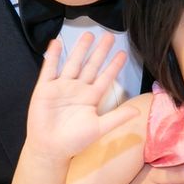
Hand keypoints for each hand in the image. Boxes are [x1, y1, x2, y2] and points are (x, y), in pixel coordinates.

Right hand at [26, 34, 137, 158]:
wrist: (50, 148)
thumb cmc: (75, 140)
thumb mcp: (99, 128)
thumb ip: (117, 117)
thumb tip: (138, 111)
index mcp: (91, 97)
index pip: (105, 77)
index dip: (114, 66)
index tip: (123, 53)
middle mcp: (78, 89)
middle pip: (91, 65)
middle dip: (100, 51)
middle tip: (109, 35)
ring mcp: (61, 87)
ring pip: (73, 63)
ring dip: (80, 49)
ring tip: (88, 34)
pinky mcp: (45, 88)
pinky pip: (49, 69)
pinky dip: (52, 56)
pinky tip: (57, 42)